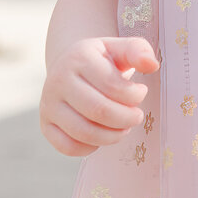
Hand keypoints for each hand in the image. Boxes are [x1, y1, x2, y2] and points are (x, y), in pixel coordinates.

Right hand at [40, 35, 159, 157]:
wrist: (69, 68)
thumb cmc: (101, 61)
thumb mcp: (120, 48)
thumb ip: (139, 51)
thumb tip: (151, 65)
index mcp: (79, 58)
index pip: (111, 85)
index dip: (134, 95)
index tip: (141, 92)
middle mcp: (58, 81)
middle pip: (99, 111)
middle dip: (127, 119)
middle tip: (136, 116)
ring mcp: (49, 104)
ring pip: (84, 132)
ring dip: (113, 136)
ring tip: (124, 127)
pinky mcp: (45, 124)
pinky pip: (68, 147)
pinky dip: (90, 148)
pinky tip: (102, 135)